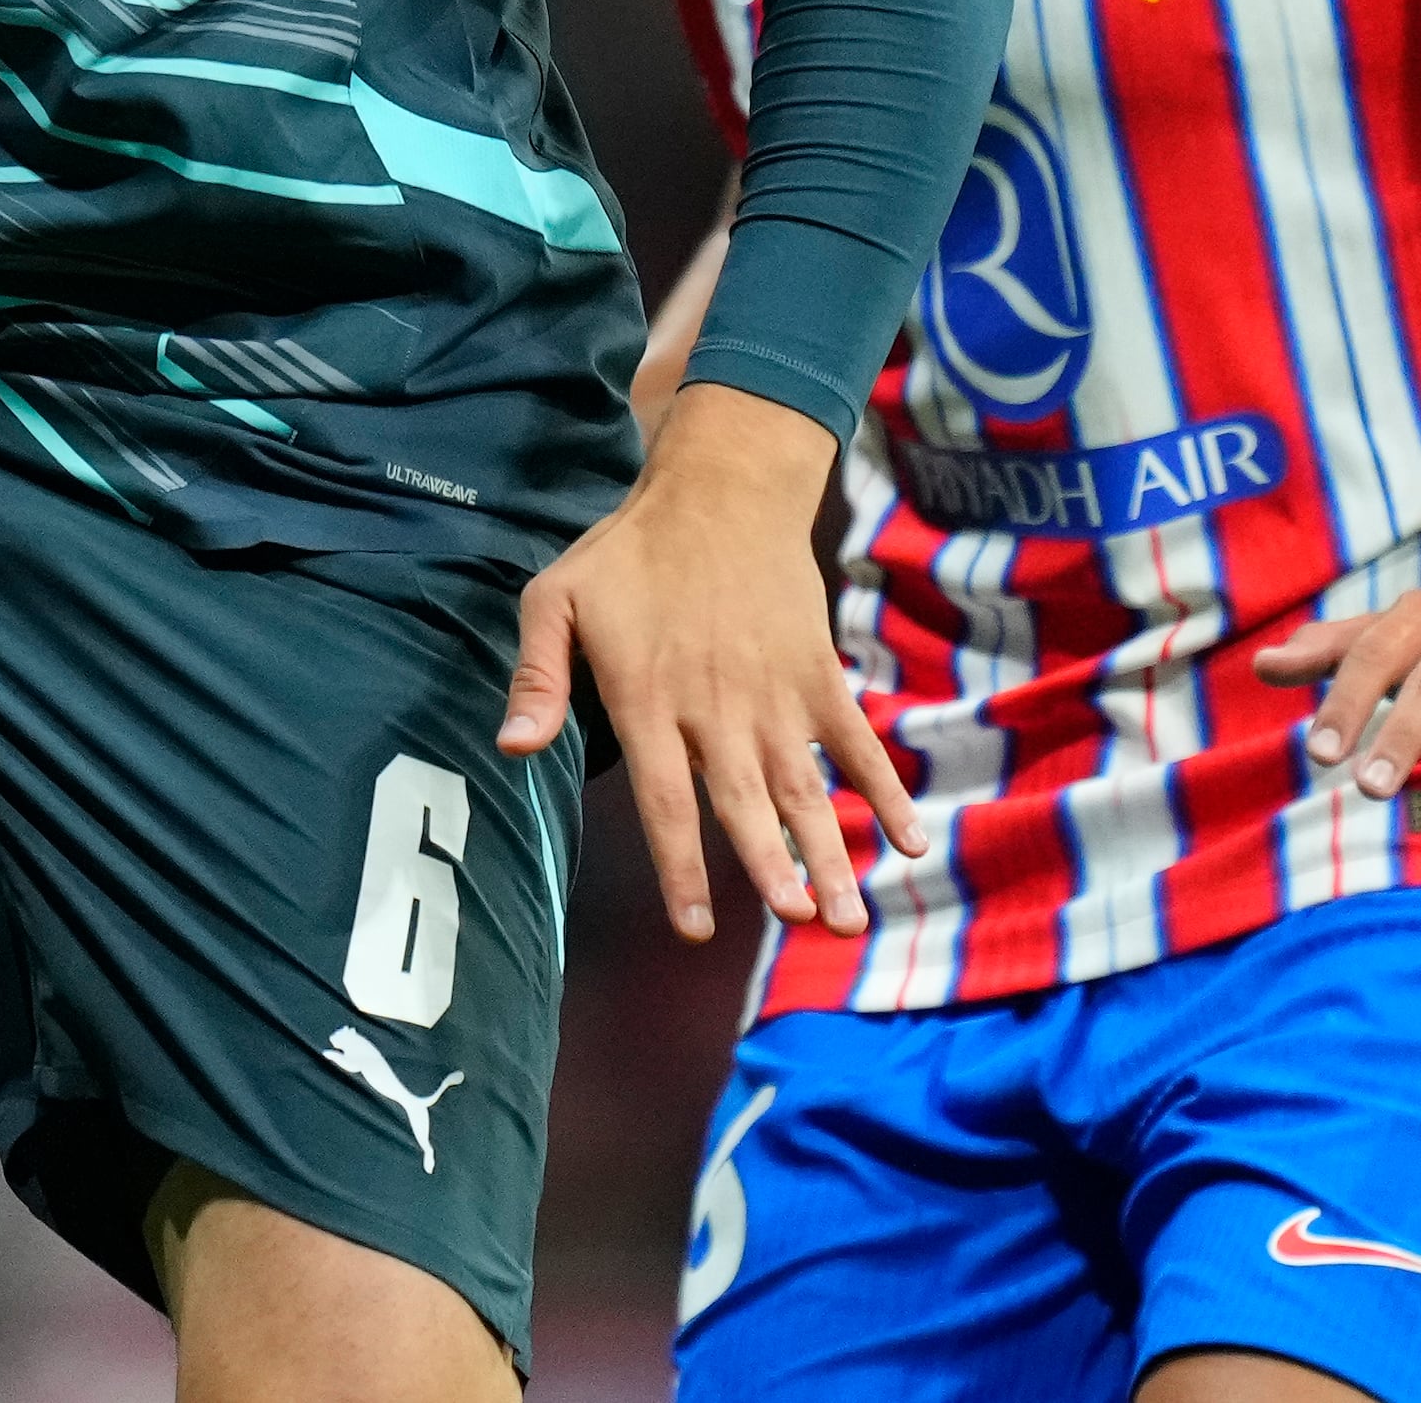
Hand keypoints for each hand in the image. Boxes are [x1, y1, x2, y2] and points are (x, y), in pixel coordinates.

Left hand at [500, 382, 926, 942]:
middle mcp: (714, 707)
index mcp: (648, 698)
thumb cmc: (627, 555)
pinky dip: (884, 790)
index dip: (681, 865)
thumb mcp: (557, 600)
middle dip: (774, 865)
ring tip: (846, 918)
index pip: (664, 799)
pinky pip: (855, 742)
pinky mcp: (817, 674)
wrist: (719, 492)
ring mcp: (774, 692)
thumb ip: (539, 677)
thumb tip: (512, 749)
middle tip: (800, 922)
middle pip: (744, 800)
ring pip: (803, 785)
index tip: (695, 928)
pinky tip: (909, 842)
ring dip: (828, 851)